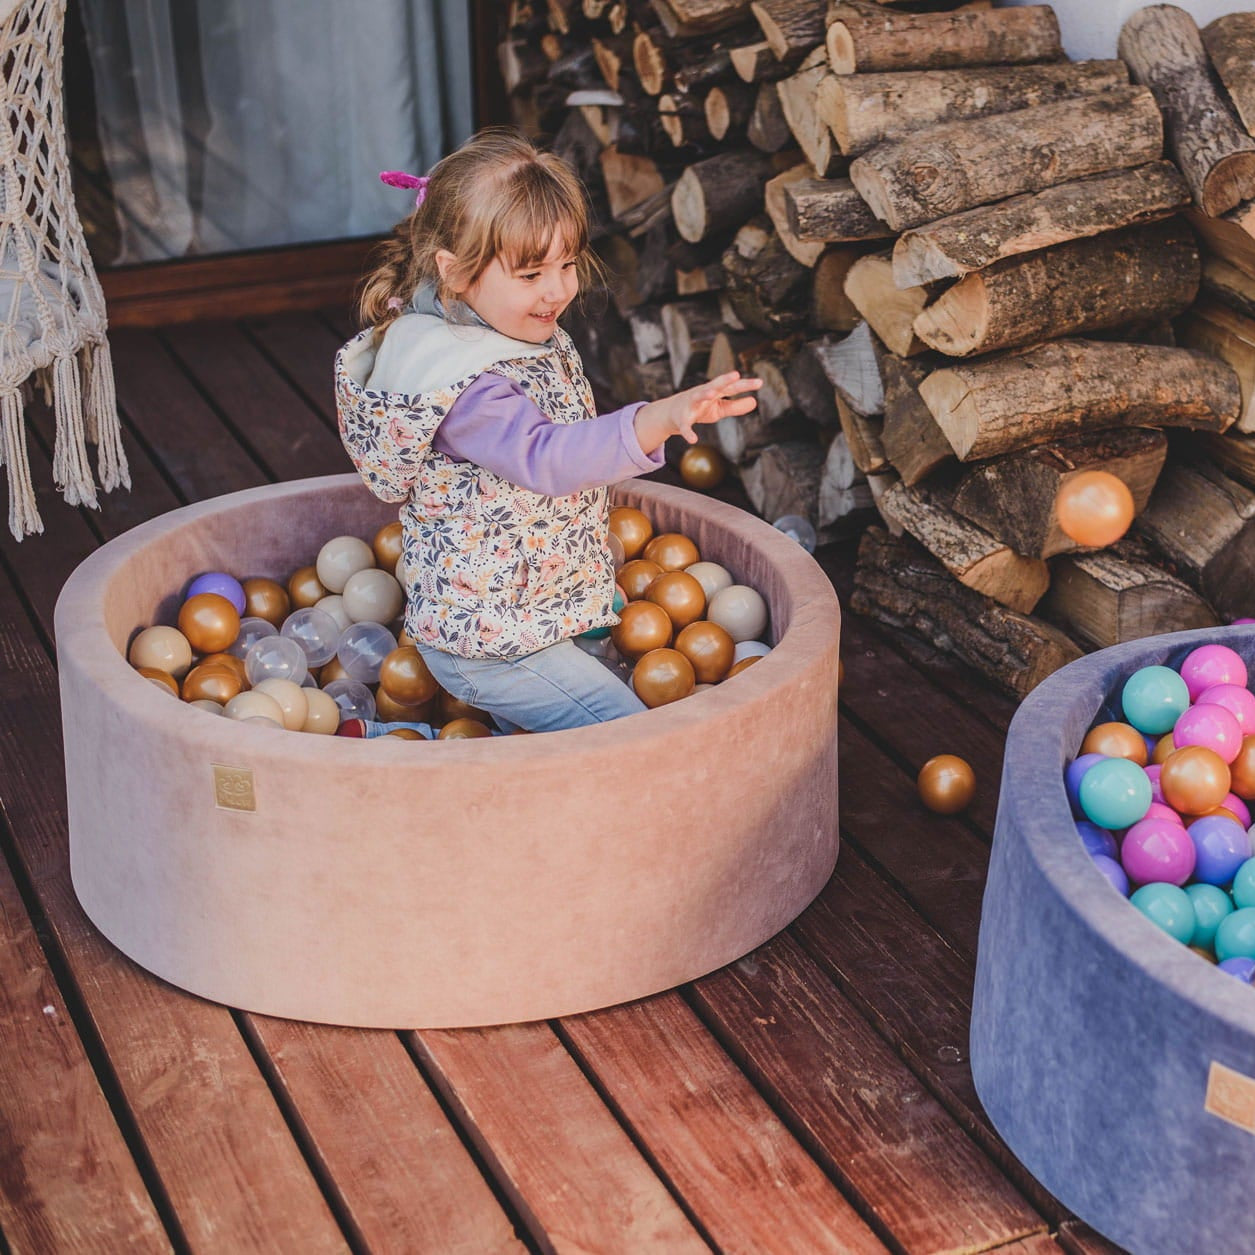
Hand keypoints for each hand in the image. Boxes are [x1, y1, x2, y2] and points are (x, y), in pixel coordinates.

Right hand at [634, 371, 762, 454]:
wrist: (671, 413)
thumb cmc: (700, 408)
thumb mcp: (720, 408)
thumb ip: (736, 406)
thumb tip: (754, 402)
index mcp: (714, 392)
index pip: (731, 387)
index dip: (744, 385)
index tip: (759, 383)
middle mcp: (703, 394)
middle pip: (715, 385)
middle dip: (724, 380)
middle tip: (735, 375)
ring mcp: (691, 405)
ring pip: (697, 397)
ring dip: (704, 395)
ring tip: (712, 394)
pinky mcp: (681, 419)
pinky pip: (685, 426)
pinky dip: (688, 432)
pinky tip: (693, 440)